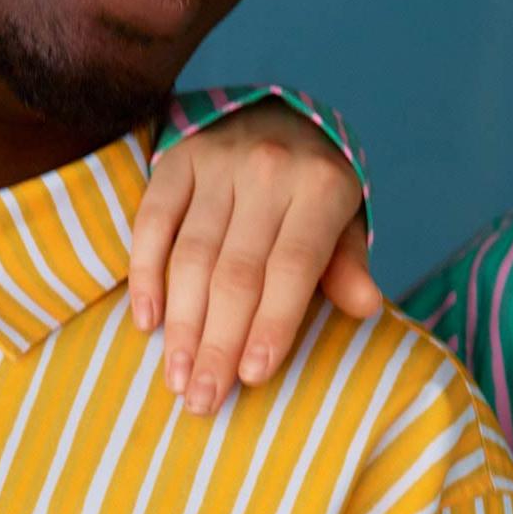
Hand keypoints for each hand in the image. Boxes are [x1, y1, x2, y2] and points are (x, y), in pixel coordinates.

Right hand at [130, 107, 379, 417]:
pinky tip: (147, 321)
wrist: (274, 113)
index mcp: (321, 187)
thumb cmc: (311, 188)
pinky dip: (145, 274)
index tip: (252, 376)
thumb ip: (348, 264)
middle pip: (237, 272)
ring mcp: (218, 162)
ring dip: (181, 325)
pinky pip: (152, 222)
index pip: (292, 268)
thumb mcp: (344, 220)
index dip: (272, 324)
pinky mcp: (176, 159)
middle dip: (217, 343)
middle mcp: (270, 169)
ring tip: (177, 379)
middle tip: (202, 400)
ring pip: (192, 256)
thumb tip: (367, 307)